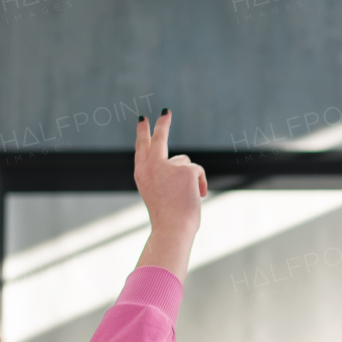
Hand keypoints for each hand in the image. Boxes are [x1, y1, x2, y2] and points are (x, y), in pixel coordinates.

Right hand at [134, 110, 207, 281]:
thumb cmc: (167, 219)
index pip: (141, 148)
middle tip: (166, 112)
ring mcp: (168, 166)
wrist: (172, 229)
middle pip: (159, 138)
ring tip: (186, 197)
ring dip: (190, 177)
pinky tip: (197, 195)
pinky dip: (200, 183)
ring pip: (186, 162)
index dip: (143, 133)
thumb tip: (186, 168)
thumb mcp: (159, 195)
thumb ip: (165, 177)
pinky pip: (198, 171)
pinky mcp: (185, 169)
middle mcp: (151, 166)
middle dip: (162, 124)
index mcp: (141, 174)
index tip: (143, 119)